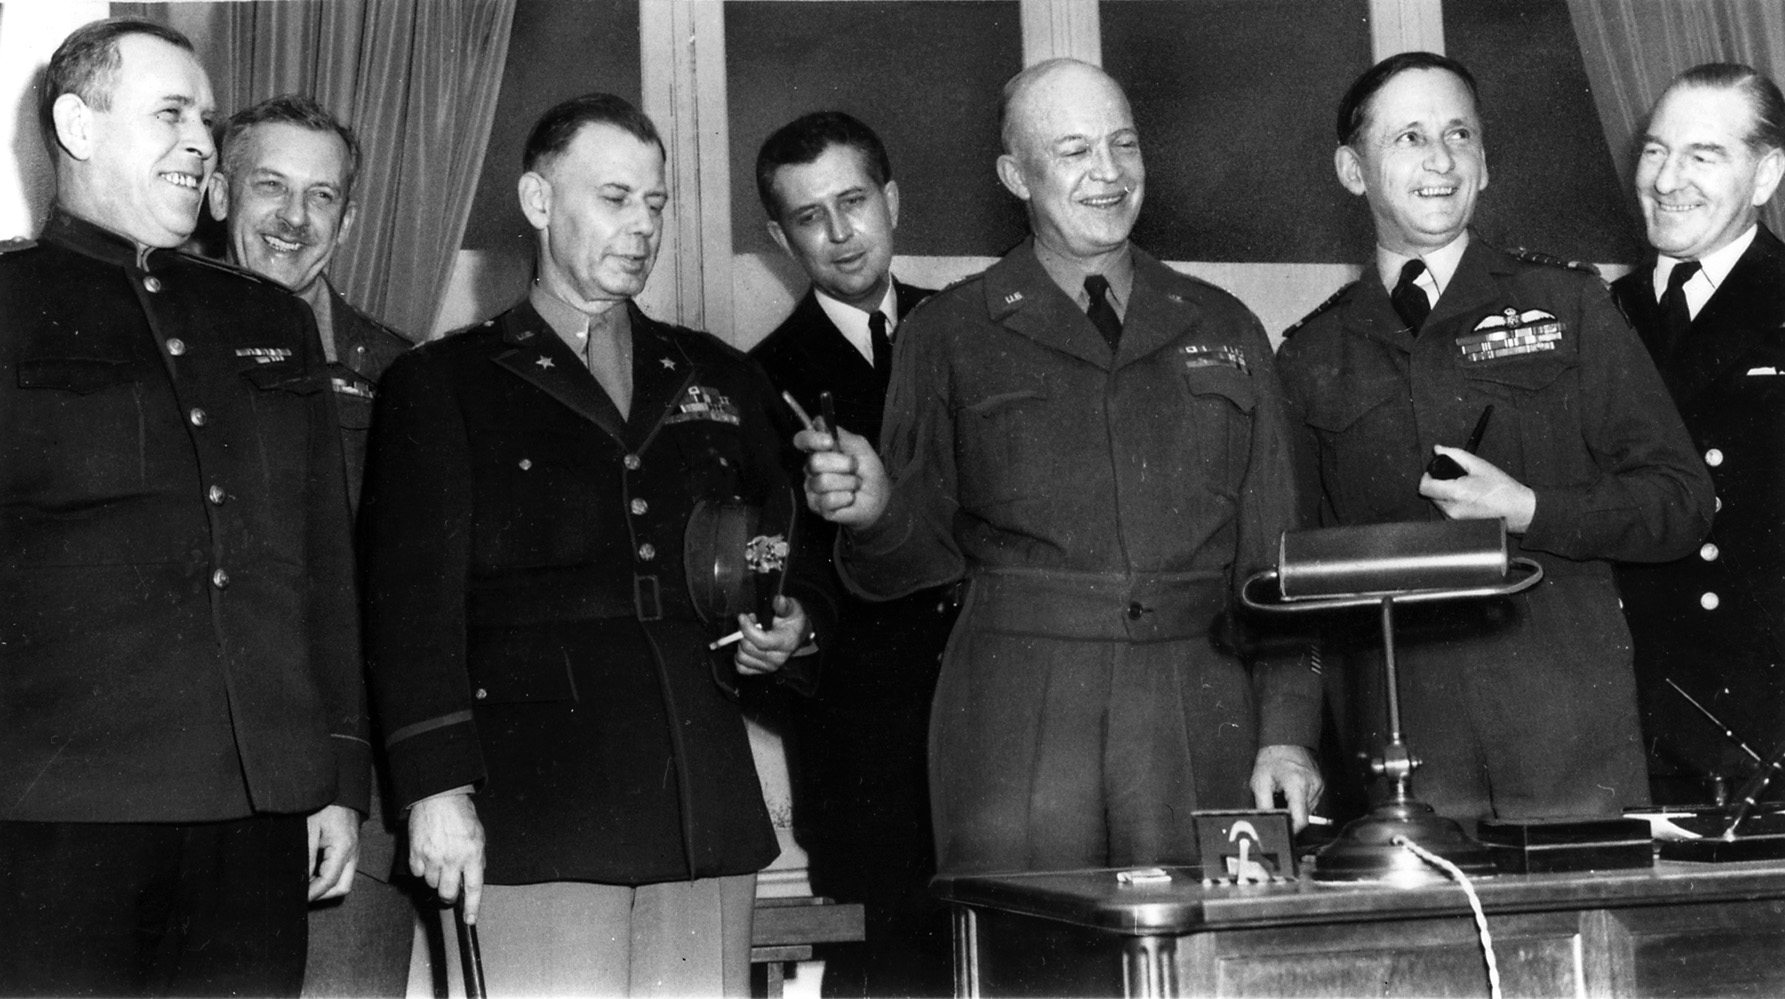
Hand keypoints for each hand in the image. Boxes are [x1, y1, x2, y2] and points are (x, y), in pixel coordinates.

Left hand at [306, 803, 360, 901]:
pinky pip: (342, 871)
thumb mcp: (310, 830)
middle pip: (342, 887)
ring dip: (326, 887)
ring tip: (305, 884)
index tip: (297, 898)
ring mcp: (353, 851)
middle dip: (323, 895)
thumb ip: (307, 857)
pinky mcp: (350, 849)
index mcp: (344, 848)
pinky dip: (328, 877)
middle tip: (303, 894)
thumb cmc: (324, 806)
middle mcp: (352, 853)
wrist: (341, 790)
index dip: (313, 893)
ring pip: (343, 881)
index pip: (329, 881)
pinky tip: (312, 873)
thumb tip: (301, 881)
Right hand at [408, 790, 485, 922]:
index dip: (472, 907)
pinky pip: (418, 873)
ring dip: (436, 878)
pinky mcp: (416, 854)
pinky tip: (428, 856)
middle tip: (450, 889)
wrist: (438, 797)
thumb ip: (477, 859)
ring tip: (440, 861)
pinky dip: (423, 869)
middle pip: (447, 893)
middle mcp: (452, 859)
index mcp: (472, 854)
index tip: (470, 919)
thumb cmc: (460, 814)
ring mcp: (432, 857)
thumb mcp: (478, 836)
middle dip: (449, 895)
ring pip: (431, 884)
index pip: (474, 888)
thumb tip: (473, 877)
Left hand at [735, 596, 806, 675]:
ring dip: (740, 643)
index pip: (761, 641)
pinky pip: (741, 668)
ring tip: (748, 632)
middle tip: (749, 620)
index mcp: (785, 643)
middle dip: (743, 632)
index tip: (743, 616)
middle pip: (748, 648)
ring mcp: (768, 667)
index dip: (747, 628)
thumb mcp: (792, 609)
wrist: (798, 635)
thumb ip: (784, 605)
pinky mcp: (760, 671)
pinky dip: (739, 656)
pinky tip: (746, 644)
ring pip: (742, 658)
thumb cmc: (793, 621)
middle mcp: (777, 659)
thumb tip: (778, 599)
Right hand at [795, 426, 888, 527]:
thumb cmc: (869, 471)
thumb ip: (841, 435)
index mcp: (819, 451)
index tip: (829, 442)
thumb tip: (820, 422)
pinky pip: (829, 499)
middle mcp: (811, 469)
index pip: (802, 440)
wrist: (879, 496)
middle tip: (854, 469)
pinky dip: (845, 498)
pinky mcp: (818, 506)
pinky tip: (849, 498)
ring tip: (853, 485)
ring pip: (823, 481)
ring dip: (847, 483)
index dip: (812, 439)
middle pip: (815, 461)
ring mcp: (812, 488)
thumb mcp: (860, 447)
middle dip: (842, 464)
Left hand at [1250, 744, 1322, 830]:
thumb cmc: (1272, 758)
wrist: (1285, 740)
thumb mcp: (1260, 782)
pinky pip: (1310, 801)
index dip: (1292, 829)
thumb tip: (1269, 823)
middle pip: (1304, 815)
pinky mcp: (1320, 785)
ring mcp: (1318, 785)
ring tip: (1284, 794)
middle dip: (1290, 815)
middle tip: (1278, 805)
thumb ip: (1264, 806)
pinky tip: (1291, 790)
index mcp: (1298, 784)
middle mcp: (1312, 785)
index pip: (1301, 819)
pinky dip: (1300, 801)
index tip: (1284, 831)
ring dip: (1295, 807)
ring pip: (1308, 810)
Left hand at [1418, 446, 1536, 532]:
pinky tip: (1465, 498)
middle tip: (1453, 478)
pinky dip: (1450, 502)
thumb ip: (1455, 454)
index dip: (1428, 476)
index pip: (1424, 486)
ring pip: (1436, 502)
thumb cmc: (1501, 488)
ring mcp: (1453, 519)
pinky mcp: (1457, 524)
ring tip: (1462, 488)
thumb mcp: (1479, 465)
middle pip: (1429, 494)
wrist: (1515, 509)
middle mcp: (1451, 509)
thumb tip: (1438, 449)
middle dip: (1437, 484)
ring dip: (1443, 493)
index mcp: (1456, 493)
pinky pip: (1445, 510)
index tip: (1436, 471)